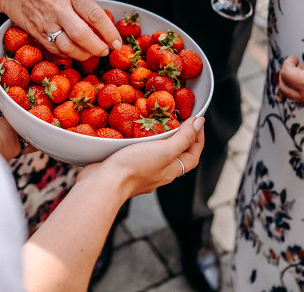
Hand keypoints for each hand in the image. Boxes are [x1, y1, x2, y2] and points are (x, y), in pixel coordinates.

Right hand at [0, 0, 121, 59]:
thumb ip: (82, 4)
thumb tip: (102, 25)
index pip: (95, 15)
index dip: (109, 32)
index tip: (117, 42)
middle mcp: (58, 7)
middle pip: (82, 34)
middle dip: (98, 47)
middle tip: (106, 51)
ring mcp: (45, 22)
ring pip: (68, 46)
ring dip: (84, 54)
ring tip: (92, 53)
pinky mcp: (36, 32)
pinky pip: (55, 50)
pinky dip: (68, 55)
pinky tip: (74, 52)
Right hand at [77, 116, 204, 196]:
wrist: (103, 184)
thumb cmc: (135, 168)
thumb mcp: (165, 150)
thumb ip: (183, 138)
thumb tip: (199, 123)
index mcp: (170, 171)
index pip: (193, 155)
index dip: (198, 138)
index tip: (197, 122)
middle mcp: (158, 173)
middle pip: (176, 155)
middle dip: (180, 138)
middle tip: (177, 119)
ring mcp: (140, 172)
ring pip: (155, 154)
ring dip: (158, 138)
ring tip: (155, 123)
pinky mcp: (124, 168)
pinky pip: (137, 153)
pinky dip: (139, 142)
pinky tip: (132, 134)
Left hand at [278, 54, 303, 111]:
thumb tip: (293, 70)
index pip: (286, 75)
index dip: (287, 63)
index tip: (294, 57)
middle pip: (283, 89)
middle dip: (284, 75)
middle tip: (292, 65)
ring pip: (290, 96)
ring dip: (290, 84)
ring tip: (299, 73)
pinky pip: (300, 101)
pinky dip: (298, 92)